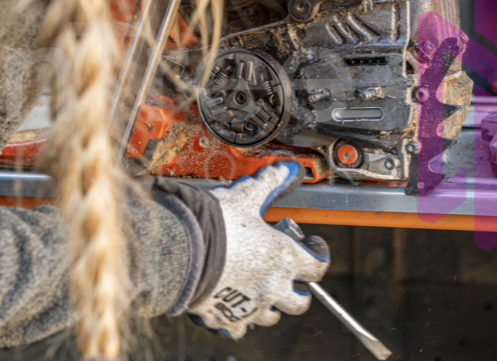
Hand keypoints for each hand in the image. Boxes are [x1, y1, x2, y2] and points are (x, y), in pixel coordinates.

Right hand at [188, 161, 329, 338]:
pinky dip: (240, 319)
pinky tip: (232, 304)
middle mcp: (272, 287)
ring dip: (272, 305)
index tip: (312, 247)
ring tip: (261, 289)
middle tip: (291, 277)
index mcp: (283, 258)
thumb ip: (270, 183)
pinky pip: (240, 327)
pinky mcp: (227, 318)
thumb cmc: (215, 224)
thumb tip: (288, 169)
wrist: (179, 250)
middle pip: (300, 301)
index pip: (318, 266)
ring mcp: (250, 306)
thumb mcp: (246, 197)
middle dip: (299, 290)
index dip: (318, 255)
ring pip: (273, 316)